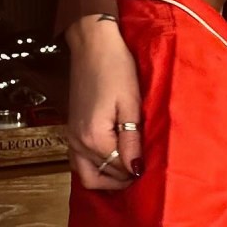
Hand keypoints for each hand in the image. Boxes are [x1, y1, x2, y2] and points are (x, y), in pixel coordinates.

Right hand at [65, 15, 142, 188]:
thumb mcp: (131, 104)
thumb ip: (132, 140)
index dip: (137, 172)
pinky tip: (114, 160)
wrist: (93, 47)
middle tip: (144, 172)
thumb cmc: (116, 69)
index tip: (155, 168)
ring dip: (107, 177)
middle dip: (122, 179)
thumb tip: (136, 169)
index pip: (118, 170)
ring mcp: (71, 138)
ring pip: (86, 174)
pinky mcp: (72, 130)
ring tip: (131, 170)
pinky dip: (96, 167)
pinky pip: (80, 161)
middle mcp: (78, 143)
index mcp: (94, 138)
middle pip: (100, 177)